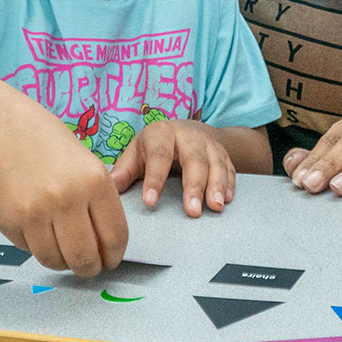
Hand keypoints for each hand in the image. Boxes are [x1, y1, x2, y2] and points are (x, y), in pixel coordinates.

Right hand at [0, 115, 126, 276]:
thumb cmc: (46, 142)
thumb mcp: (87, 164)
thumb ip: (99, 203)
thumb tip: (107, 245)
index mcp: (93, 182)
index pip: (114, 237)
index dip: (113, 256)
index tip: (110, 260)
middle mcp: (64, 198)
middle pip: (84, 258)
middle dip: (90, 268)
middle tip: (88, 265)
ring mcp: (32, 212)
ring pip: (54, 261)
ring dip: (62, 262)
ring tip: (63, 250)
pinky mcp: (6, 220)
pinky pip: (28, 249)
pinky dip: (36, 245)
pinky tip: (37, 226)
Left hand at [107, 120, 234, 216]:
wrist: (186, 130)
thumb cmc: (156, 146)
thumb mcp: (137, 152)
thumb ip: (124, 170)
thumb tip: (110, 188)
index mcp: (161, 134)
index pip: (158, 156)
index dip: (155, 179)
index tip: (150, 202)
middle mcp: (188, 136)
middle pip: (194, 159)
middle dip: (194, 186)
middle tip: (193, 211)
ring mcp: (208, 144)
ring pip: (216, 163)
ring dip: (217, 186)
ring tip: (215, 207)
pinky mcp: (224, 154)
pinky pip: (230, 168)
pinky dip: (230, 184)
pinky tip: (227, 200)